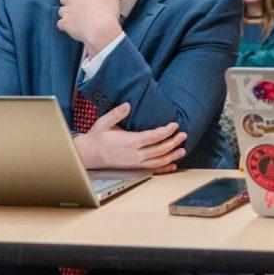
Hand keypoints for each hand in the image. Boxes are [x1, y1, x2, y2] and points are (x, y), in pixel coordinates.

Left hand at [49, 0, 125, 56]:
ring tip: (78, 20)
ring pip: (61, 10)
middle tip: (78, 8)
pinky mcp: (65, 23)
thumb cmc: (108, 14)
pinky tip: (74, 28)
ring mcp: (68, 11)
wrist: (101, 32)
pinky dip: (65, 26)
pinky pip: (60, 23)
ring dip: (67, 14)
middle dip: (68, 2)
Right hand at [73, 103, 187, 173]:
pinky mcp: (135, 168)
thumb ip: (116, 114)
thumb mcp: (104, 122)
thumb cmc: (98, 137)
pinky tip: (173, 165)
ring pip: (159, 161)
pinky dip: (164, 168)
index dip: (166, 131)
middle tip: (183, 134)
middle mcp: (135, 155)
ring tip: (183, 149)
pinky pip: (153, 169)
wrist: (90, 155)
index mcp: (130, 142)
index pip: (153, 137)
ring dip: (172, 155)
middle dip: (174, 142)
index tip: (174, 125)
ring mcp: (136, 163)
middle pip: (160, 149)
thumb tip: (127, 105)